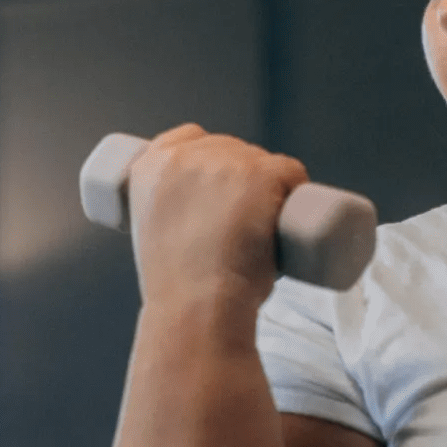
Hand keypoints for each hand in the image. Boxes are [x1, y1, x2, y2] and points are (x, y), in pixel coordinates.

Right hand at [124, 123, 310, 311]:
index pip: (190, 139)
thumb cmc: (180, 291)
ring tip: (267, 228)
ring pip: (262, 163)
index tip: (227, 189)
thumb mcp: (155, 238)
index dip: (215, 160)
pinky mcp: (260, 174)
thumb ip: (171, 216)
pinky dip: (298, 190)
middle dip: (246, 179)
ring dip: (272, 188)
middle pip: (232, 150)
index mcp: (148, 168)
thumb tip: (202, 225)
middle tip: (250, 223)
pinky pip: (291, 170)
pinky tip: (293, 213)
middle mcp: (183, 156)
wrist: (198, 308)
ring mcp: (223, 162)